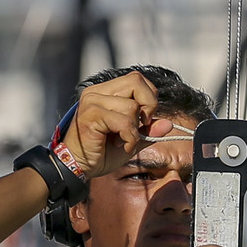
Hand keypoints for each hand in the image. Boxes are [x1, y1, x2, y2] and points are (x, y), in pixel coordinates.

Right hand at [60, 71, 174, 177]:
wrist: (77, 167)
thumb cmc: (100, 153)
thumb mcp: (131, 141)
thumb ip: (148, 131)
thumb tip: (169, 124)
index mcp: (105, 91)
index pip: (137, 79)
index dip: (149, 98)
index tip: (144, 120)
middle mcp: (97, 92)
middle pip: (136, 81)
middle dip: (148, 105)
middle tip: (139, 127)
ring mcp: (92, 101)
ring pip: (132, 106)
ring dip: (134, 130)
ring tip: (122, 141)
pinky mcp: (91, 115)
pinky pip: (124, 121)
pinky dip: (129, 137)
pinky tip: (119, 145)